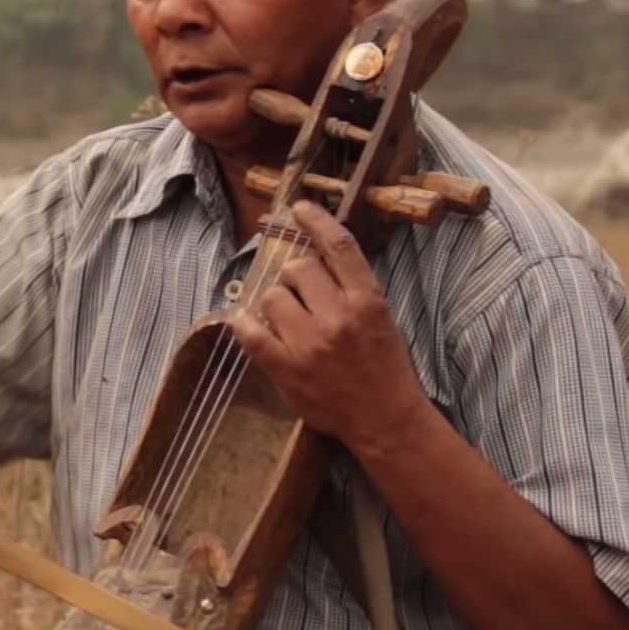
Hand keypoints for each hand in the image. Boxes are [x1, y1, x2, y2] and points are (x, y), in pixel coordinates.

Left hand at [230, 201, 429, 451]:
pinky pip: (250, 334)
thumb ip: (352, 288)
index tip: (299, 208)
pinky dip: (243, 323)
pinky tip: (244, 322)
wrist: (386, 420)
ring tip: (287, 319)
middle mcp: (339, 318)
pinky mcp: (287, 370)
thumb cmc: (385, 367)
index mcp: (367, 302)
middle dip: (295, 276)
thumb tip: (317, 255)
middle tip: (302, 295)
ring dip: (275, 302)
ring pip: (272, 297)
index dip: (316, 220)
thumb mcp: (382, 319)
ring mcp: (310, 345)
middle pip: (298, 269)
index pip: (339, 246)